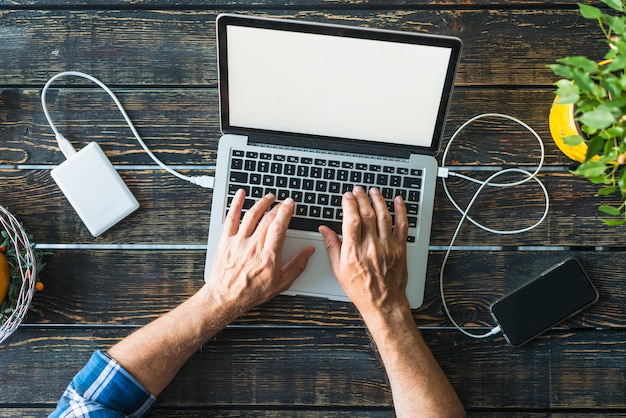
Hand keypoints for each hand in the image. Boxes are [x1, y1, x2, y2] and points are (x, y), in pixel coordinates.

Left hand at [207, 189, 314, 312]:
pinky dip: (236, 204)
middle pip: (267, 219)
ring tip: (269, 197)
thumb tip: (308, 252)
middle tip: (283, 201)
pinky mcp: (226, 241)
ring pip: (251, 215)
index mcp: (268, 256)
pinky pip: (231, 218)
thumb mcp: (281, 283)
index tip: (290, 204)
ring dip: (261, 203)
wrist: (226, 298)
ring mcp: (238, 242)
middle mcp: (253, 247)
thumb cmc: (252, 292)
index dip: (286, 212)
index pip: (279, 227)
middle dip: (277, 206)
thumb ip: (297, 265)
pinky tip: (241, 194)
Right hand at [319, 186, 409, 317]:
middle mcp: (371, 247)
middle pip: (367, 214)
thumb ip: (332, 246)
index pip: (352, 220)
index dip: (349, 204)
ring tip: (373, 191)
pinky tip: (398, 201)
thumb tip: (324, 230)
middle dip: (362, 198)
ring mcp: (387, 247)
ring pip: (384, 216)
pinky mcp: (400, 249)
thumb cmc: (361, 290)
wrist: (383, 304)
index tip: (347, 197)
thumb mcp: (339, 270)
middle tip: (358, 190)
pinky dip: (401, 211)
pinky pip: (402, 226)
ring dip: (378, 200)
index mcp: (354, 252)